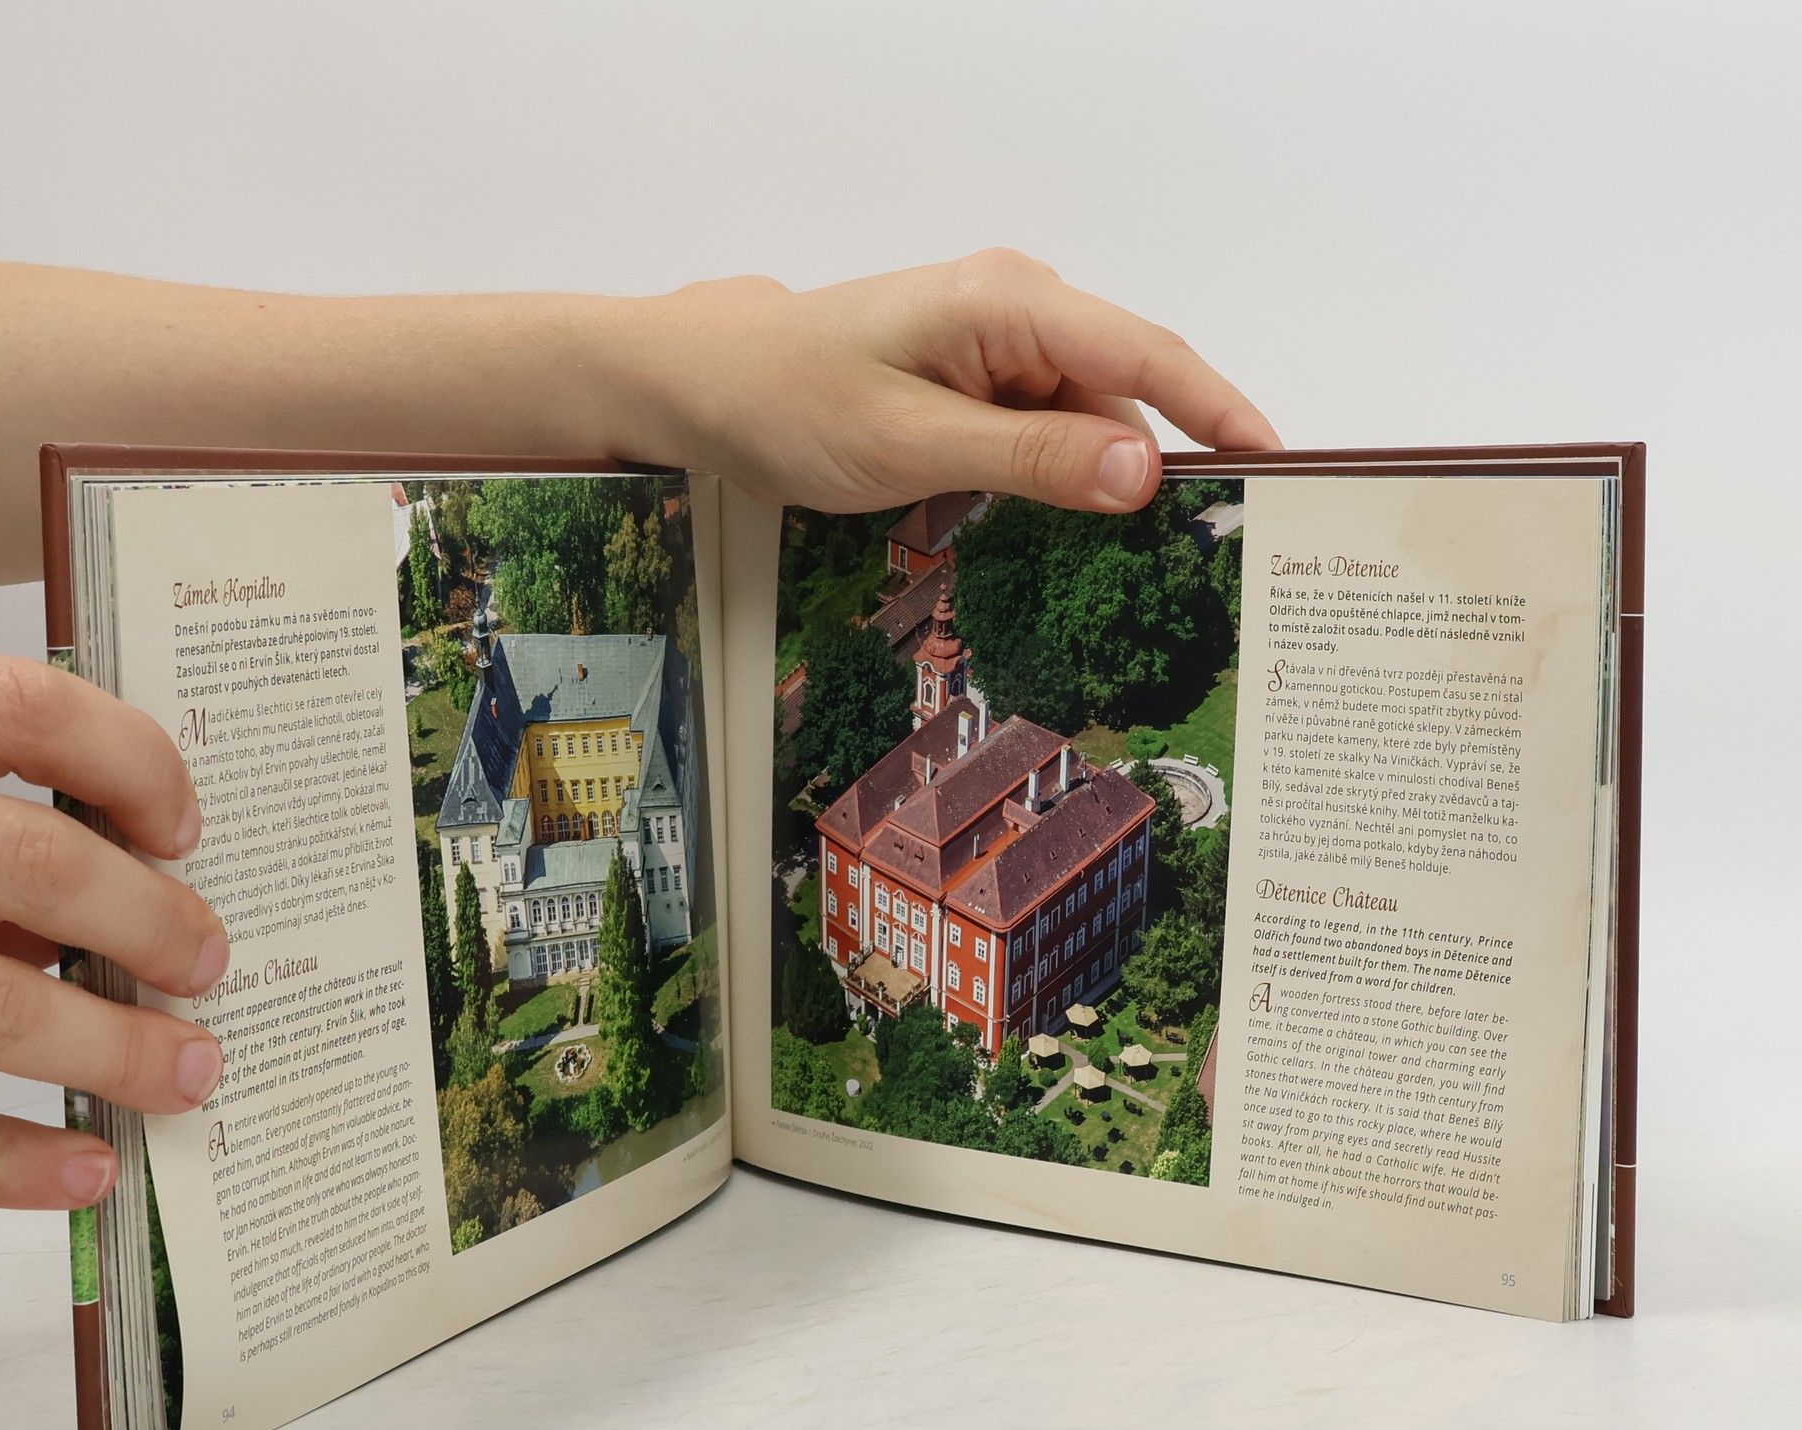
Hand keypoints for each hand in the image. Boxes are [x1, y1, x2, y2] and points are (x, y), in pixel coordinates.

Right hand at [0, 656, 228, 1208]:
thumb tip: (122, 884)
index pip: (14, 706)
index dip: (132, 761)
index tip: (185, 828)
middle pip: (23, 858)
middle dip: (150, 922)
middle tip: (210, 966)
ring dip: (113, 1050)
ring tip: (188, 1076)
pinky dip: (7, 1162)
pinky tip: (85, 1173)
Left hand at [641, 249, 1279, 514]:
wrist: (708, 387)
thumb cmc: (791, 399)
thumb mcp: (913, 442)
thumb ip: (1032, 457)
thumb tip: (1143, 471)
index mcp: (1009, 302)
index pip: (1146, 353)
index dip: (1219, 411)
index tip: (1277, 468)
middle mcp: (1017, 311)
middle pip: (1123, 393)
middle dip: (1159, 468)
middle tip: (1203, 558)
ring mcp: (997, 345)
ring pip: (1084, 421)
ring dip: (1099, 486)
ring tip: (1125, 570)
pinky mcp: (977, 381)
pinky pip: (1043, 432)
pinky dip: (1057, 482)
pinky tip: (1063, 539)